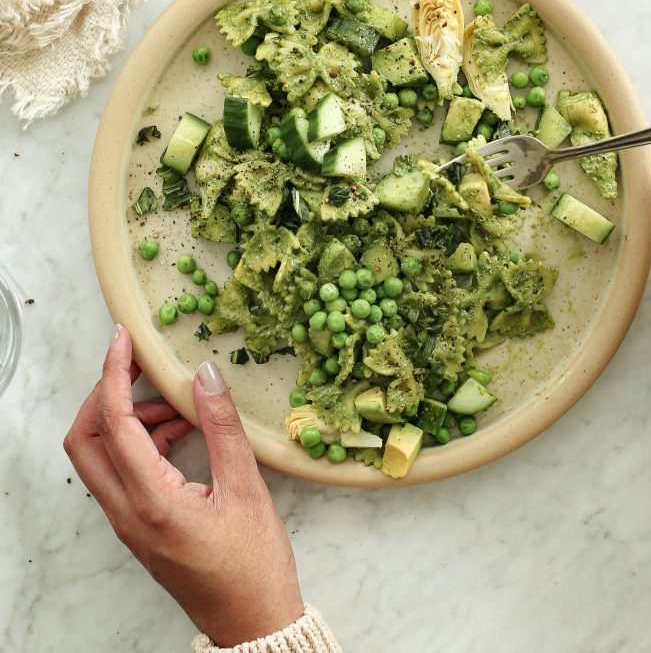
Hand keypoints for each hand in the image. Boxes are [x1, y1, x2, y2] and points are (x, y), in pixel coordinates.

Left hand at [64, 325, 303, 646]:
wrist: (252, 622)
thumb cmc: (254, 564)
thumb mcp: (246, 488)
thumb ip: (222, 426)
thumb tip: (204, 373)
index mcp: (151, 502)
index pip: (113, 425)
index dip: (113, 375)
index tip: (124, 340)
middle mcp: (127, 513)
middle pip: (85, 441)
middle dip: (104, 394)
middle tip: (139, 366)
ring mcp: (128, 523)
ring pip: (101, 456)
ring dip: (129, 419)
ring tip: (179, 404)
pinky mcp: (138, 526)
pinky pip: (122, 473)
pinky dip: (141, 442)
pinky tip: (182, 431)